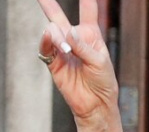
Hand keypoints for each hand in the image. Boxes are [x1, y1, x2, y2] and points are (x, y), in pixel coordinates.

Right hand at [38, 0, 124, 131]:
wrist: (95, 104)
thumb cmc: (103, 82)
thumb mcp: (99, 62)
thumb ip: (83, 47)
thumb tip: (66, 32)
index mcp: (91, 35)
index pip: (88, 11)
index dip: (86, 1)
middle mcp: (75, 39)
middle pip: (59, 16)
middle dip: (48, 4)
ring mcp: (62, 49)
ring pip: (52, 31)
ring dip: (57, 35)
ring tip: (67, 48)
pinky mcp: (53, 61)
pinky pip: (45, 47)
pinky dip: (48, 43)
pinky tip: (55, 43)